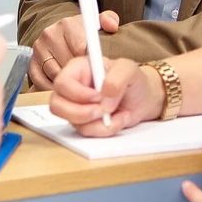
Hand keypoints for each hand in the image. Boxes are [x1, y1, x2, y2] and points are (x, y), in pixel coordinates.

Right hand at [27, 9, 118, 89]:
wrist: (58, 34)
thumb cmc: (79, 33)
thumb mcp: (96, 23)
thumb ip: (108, 20)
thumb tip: (112, 25)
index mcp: (66, 24)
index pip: (80, 47)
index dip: (89, 62)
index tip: (96, 69)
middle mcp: (50, 35)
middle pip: (67, 63)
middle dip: (80, 74)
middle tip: (91, 80)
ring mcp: (39, 50)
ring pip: (56, 74)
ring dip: (69, 83)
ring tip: (79, 83)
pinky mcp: (32, 64)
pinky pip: (43, 83)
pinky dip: (55, 88)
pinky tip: (65, 87)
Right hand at [47, 56, 163, 136]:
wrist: (143, 99)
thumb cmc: (133, 80)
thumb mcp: (129, 69)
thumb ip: (117, 79)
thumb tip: (104, 99)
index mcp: (78, 69)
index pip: (62, 83)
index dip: (77, 93)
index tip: (98, 96)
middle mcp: (72, 88)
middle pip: (57, 106)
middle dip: (82, 113)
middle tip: (103, 111)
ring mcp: (75, 107)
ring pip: (72, 122)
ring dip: (99, 123)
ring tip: (116, 113)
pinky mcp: (83, 122)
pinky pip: (86, 132)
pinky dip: (105, 130)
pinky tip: (117, 120)